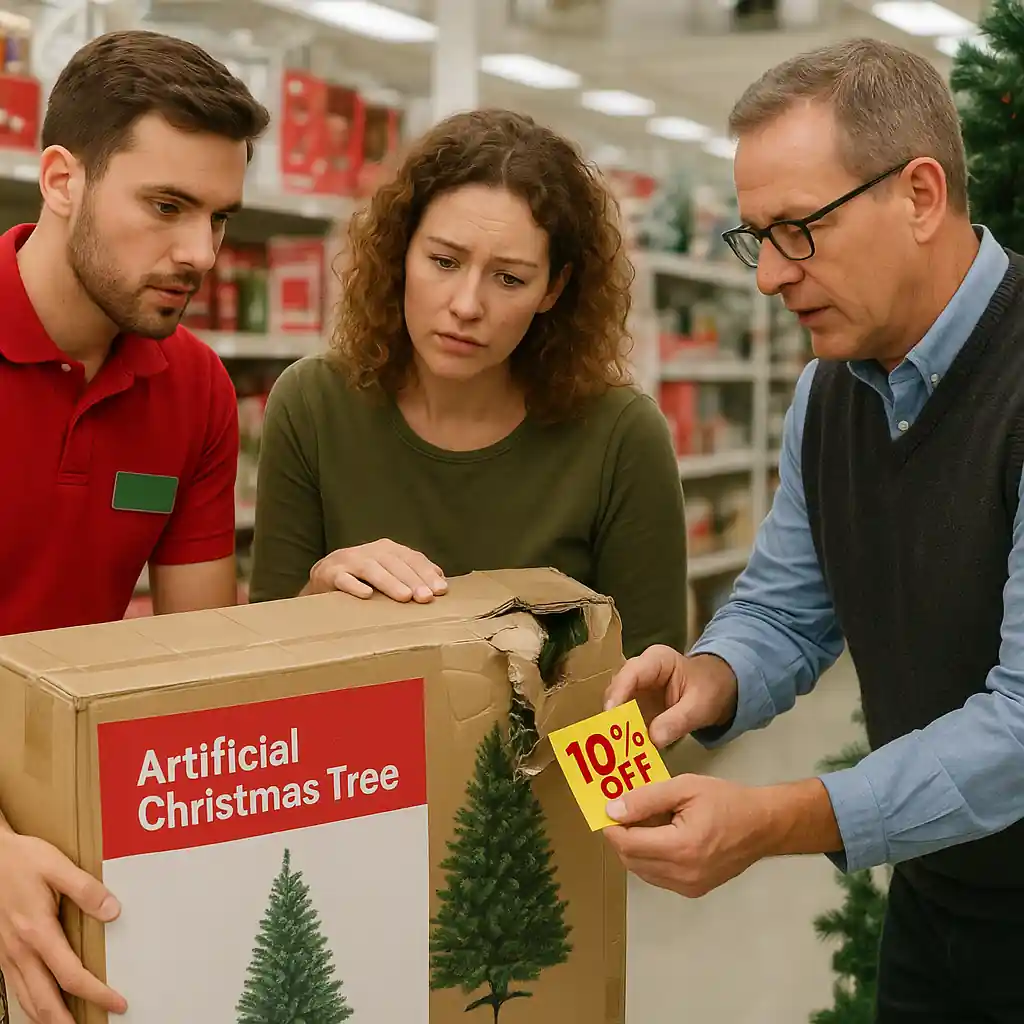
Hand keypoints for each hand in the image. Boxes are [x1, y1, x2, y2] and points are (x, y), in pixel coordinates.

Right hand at [0, 830, 126, 1021]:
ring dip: (48, 1018)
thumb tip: (113, 912)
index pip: (71, 975)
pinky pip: (16, 988)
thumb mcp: (57, 866)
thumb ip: (86, 889)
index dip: (96, 993)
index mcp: (37, 932)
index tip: (117, 1003)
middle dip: (67, 1022)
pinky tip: (43, 1005)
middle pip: (44, 1001)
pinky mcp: (1, 952)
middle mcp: (20, 951)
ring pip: (27, 1000)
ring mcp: (7, 955)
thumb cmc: (21, 860)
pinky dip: (32, 1004)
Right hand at [307, 539, 447, 602]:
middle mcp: (370, 551)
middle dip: (413, 580)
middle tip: (426, 598)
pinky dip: (355, 586)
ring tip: (405, 597)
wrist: (323, 577)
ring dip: (390, 583)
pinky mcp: (330, 573)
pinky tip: (367, 595)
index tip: (441, 591)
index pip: (412, 558)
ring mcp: (349, 561)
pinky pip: (343, 579)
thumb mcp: (389, 571)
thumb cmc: (363, 577)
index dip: (427, 573)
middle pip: (395, 564)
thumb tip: (440, 579)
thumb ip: (412, 573)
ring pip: (372, 570)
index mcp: (387, 549)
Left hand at [602, 774, 772, 896]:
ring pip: (642, 871)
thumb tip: (612, 810)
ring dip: (634, 849)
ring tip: (646, 823)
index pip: (628, 844)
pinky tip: (661, 838)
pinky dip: (650, 859)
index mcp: (681, 848)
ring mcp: (688, 887)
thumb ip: (646, 798)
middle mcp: (682, 874)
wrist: (763, 825)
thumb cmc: (726, 800)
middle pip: (631, 860)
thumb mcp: (685, 787)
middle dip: (621, 837)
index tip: (609, 808)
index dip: (612, 827)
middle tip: (626, 812)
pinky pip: (658, 877)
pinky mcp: (694, 890)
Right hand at [603, 646, 738, 747]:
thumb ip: (677, 721)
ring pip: (616, 705)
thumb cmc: (709, 689)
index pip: (631, 673)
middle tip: (610, 738)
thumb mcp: (699, 706)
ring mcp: (635, 687)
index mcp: (657, 660)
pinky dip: (623, 733)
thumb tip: (653, 739)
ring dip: (615, 726)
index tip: (611, 715)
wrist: (717, 689)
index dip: (618, 692)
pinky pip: (624, 718)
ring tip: (614, 747)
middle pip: (617, 689)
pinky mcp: (635, 704)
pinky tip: (624, 750)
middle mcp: (640, 671)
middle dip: (613, 713)